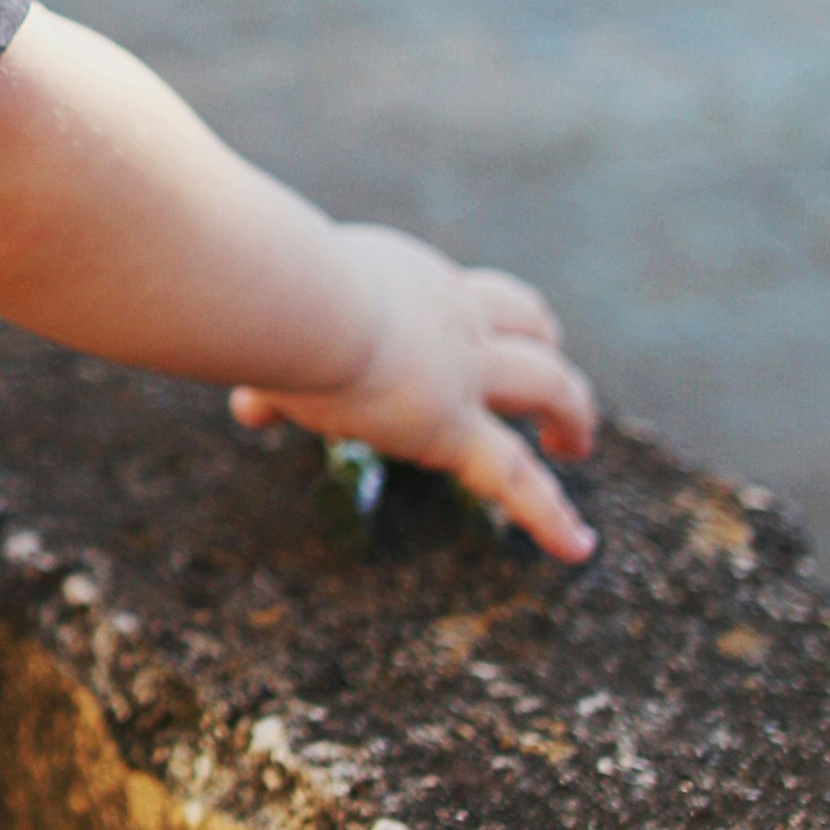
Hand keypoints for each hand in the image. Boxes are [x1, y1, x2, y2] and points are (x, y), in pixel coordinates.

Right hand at [231, 225, 599, 564]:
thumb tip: (250, 411)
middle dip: (545, 351)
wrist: (295, 298)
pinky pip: (517, 478)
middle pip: (528, 322)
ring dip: (571, 412)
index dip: (486, 318)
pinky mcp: (453, 427)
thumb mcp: (277, 328)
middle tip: (552, 387)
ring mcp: (463, 370)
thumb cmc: (270, 294)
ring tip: (573, 446)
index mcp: (413, 281)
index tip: (489, 337)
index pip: (466, 296)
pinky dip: (550, 515)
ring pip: (549, 383)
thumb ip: (270, 373)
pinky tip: (579, 548)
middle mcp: (452, 316)